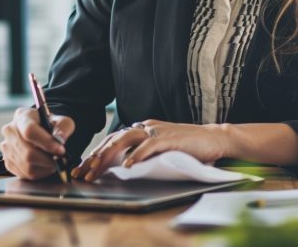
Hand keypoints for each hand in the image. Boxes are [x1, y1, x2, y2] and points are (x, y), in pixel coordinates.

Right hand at [0, 107, 74, 179]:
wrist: (42, 132)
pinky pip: (24, 173)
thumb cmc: (52, 125)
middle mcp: (10, 131)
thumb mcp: (63, 121)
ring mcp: (7, 147)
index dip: (46, 143)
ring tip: (54, 162)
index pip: (30, 131)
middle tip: (61, 159)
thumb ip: (64, 128)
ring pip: (26, 165)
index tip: (61, 150)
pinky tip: (46, 165)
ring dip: (45, 167)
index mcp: (22, 116)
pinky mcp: (8, 161)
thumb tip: (60, 139)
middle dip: (47, 160)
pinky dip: (39, 172)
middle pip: (27, 152)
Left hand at [71, 119, 231, 181]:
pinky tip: (128, 165)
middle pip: (115, 138)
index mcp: (144, 128)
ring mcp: (158, 131)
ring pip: (126, 139)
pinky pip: (149, 145)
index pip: (114, 139)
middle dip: (96, 155)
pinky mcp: (170, 138)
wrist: (214, 139)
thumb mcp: (161, 148)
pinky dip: (137, 155)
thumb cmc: (189, 146)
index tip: (84, 168)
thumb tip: (125, 163)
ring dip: (109, 154)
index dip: (97, 153)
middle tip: (83, 171)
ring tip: (97, 167)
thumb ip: (144, 151)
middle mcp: (147, 127)